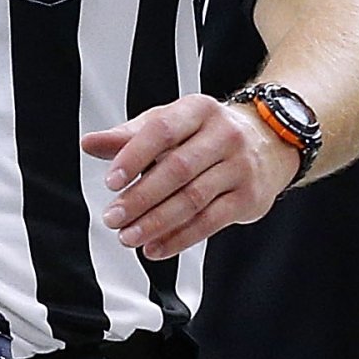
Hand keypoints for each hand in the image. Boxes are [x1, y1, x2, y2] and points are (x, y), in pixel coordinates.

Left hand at [81, 93, 299, 259]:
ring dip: (156, 223)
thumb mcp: (169, 123)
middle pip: (177, 170)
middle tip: (112, 218)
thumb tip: (89, 144)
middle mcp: (224, 136)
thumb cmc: (205, 133)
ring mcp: (240, 167)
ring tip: (127, 237)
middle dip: (140, 198)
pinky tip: (155, 247)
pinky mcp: (248, 197)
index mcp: (198, 110)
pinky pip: (210, 222)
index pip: (162, 131)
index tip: (110, 182)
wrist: (270, 140)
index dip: (133, 157)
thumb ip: (128, 136)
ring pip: (193, 199)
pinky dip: (179, 238)